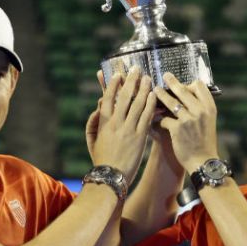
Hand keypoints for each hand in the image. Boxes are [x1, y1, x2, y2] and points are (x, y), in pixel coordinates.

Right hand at [88, 69, 155, 184]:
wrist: (111, 176)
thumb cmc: (100, 158)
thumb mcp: (91, 139)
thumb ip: (93, 121)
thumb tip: (99, 105)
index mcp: (103, 122)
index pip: (108, 97)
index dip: (113, 83)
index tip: (119, 73)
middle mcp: (116, 123)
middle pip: (125, 96)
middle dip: (131, 80)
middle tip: (137, 69)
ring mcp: (129, 130)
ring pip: (138, 104)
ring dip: (144, 89)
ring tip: (148, 78)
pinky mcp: (140, 137)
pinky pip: (147, 117)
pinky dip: (151, 105)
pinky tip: (154, 96)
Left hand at [153, 72, 219, 172]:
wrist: (203, 161)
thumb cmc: (204, 141)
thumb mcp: (208, 121)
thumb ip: (200, 108)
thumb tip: (187, 94)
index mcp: (209, 107)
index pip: (199, 86)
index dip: (190, 83)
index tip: (183, 85)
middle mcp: (200, 111)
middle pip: (183, 90)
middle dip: (172, 82)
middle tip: (165, 75)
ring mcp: (188, 119)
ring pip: (171, 102)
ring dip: (160, 95)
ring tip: (155, 90)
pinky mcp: (177, 129)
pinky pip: (164, 119)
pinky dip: (158, 118)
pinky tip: (153, 118)